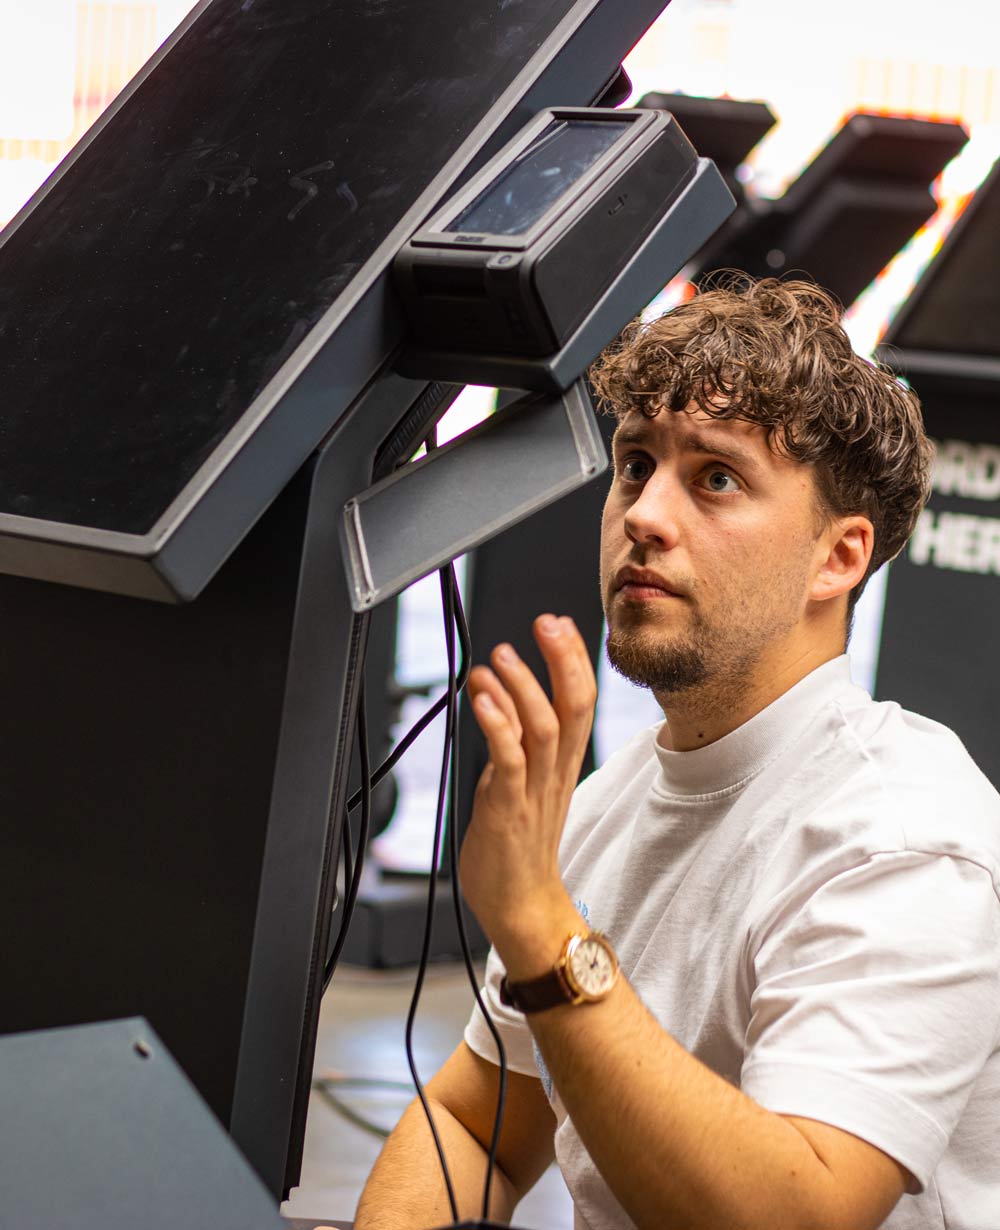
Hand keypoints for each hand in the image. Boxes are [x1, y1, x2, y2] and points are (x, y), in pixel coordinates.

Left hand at [459, 614, 596, 975]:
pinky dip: (498, 725)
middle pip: (574, 707)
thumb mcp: (520, 785)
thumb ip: (515, 747)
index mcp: (562, 766)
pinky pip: (509, 762)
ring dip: (522, 686)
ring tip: (501, 655)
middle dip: (563, 660)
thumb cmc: (517, 848)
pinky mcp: (509, 810)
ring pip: (543, 728)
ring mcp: (534, 792)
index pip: (580, 702)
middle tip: (546, 623)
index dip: (573, 660)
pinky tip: (482, 698)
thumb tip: (500, 708)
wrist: (520, 907)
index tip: (561, 623)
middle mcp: (555, 774)